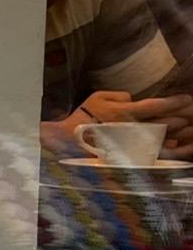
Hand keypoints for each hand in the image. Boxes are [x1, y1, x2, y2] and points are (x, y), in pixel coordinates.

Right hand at [66, 90, 192, 156]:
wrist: (68, 139)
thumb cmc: (82, 116)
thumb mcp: (98, 97)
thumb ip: (119, 95)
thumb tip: (133, 98)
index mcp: (124, 112)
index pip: (156, 106)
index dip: (174, 102)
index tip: (186, 99)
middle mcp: (130, 127)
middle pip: (164, 123)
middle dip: (180, 118)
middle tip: (190, 114)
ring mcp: (130, 143)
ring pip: (161, 139)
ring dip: (176, 134)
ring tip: (186, 129)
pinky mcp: (127, 154)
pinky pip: (151, 152)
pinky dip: (164, 149)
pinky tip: (172, 145)